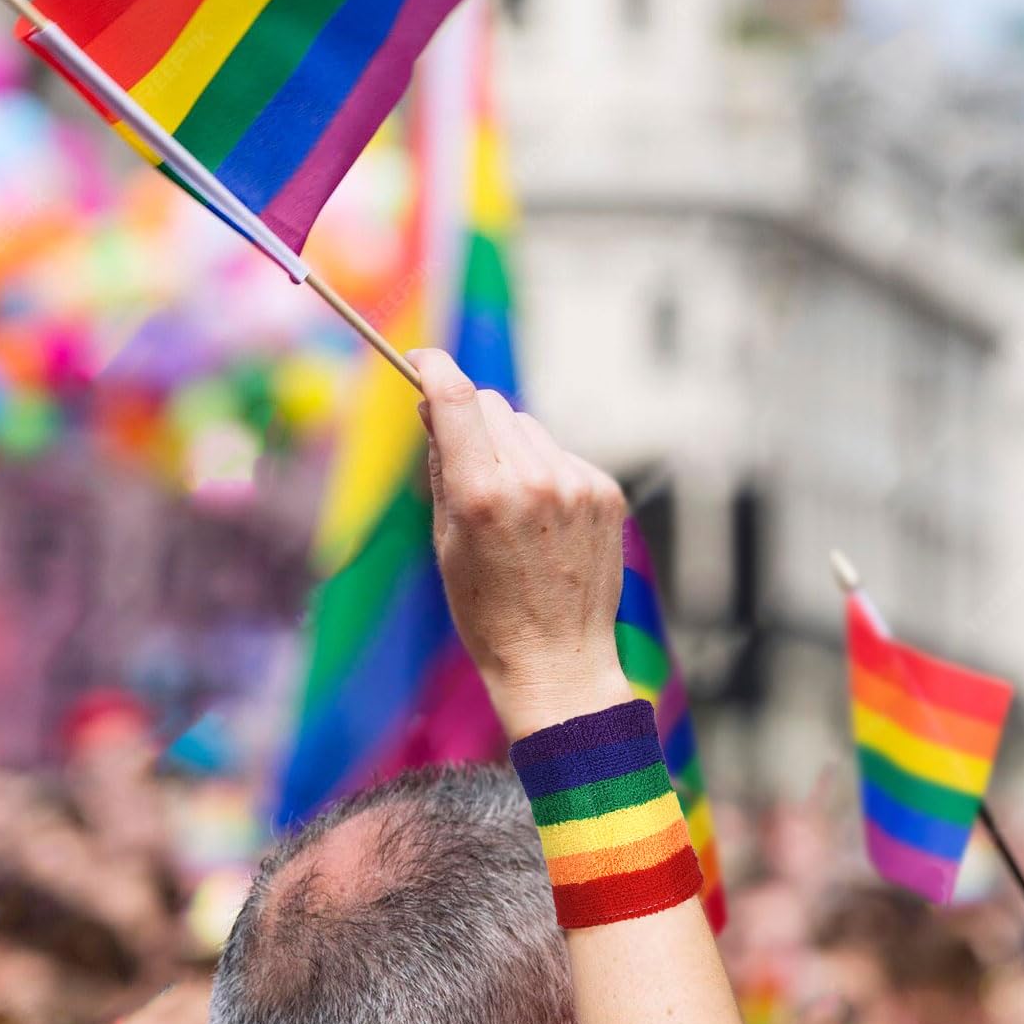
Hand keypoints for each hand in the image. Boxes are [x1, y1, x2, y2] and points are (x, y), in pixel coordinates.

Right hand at [410, 348, 630, 737]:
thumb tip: (435, 408)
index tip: (418, 361)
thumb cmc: (488, 612)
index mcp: (482, 495)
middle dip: (473, 422)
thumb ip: (443, 466)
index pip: (457, 397)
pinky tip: (545, 522)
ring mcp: (576, 485)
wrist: (558, 662)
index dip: (433, 368)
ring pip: (529, 429)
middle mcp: (533, 481)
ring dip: (511, 449)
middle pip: (493, 407)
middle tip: (465, 461)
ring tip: (511, 508)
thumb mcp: (446, 541)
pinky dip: (547, 472)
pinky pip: (562, 456)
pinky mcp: (605, 492)